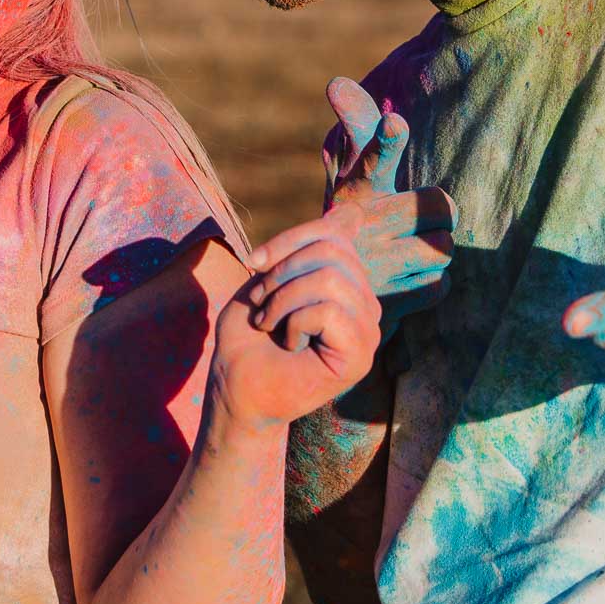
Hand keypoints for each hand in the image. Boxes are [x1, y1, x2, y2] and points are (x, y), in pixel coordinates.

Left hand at [208, 221, 382, 430]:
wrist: (236, 391)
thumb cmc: (247, 339)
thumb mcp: (268, 279)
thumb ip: (304, 248)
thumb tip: (351, 212)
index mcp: (346, 282)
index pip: (334, 233)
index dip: (288, 240)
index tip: (253, 263)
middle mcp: (364, 303)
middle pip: (332, 251)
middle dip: (281, 272)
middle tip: (261, 306)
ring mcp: (368, 330)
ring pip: (331, 279)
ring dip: (284, 299)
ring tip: (270, 324)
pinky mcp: (361, 355)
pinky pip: (330, 310)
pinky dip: (295, 321)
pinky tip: (289, 343)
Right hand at [323, 77, 454, 323]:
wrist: (321, 296)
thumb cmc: (350, 221)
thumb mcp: (351, 175)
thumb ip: (359, 129)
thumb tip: (337, 83)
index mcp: (353, 190)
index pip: (373, 158)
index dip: (386, 141)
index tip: (396, 123)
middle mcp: (359, 226)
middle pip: (440, 204)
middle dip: (437, 213)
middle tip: (417, 219)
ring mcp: (372, 267)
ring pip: (444, 248)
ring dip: (433, 253)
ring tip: (406, 254)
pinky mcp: (386, 305)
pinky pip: (438, 286)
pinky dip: (427, 285)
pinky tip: (405, 283)